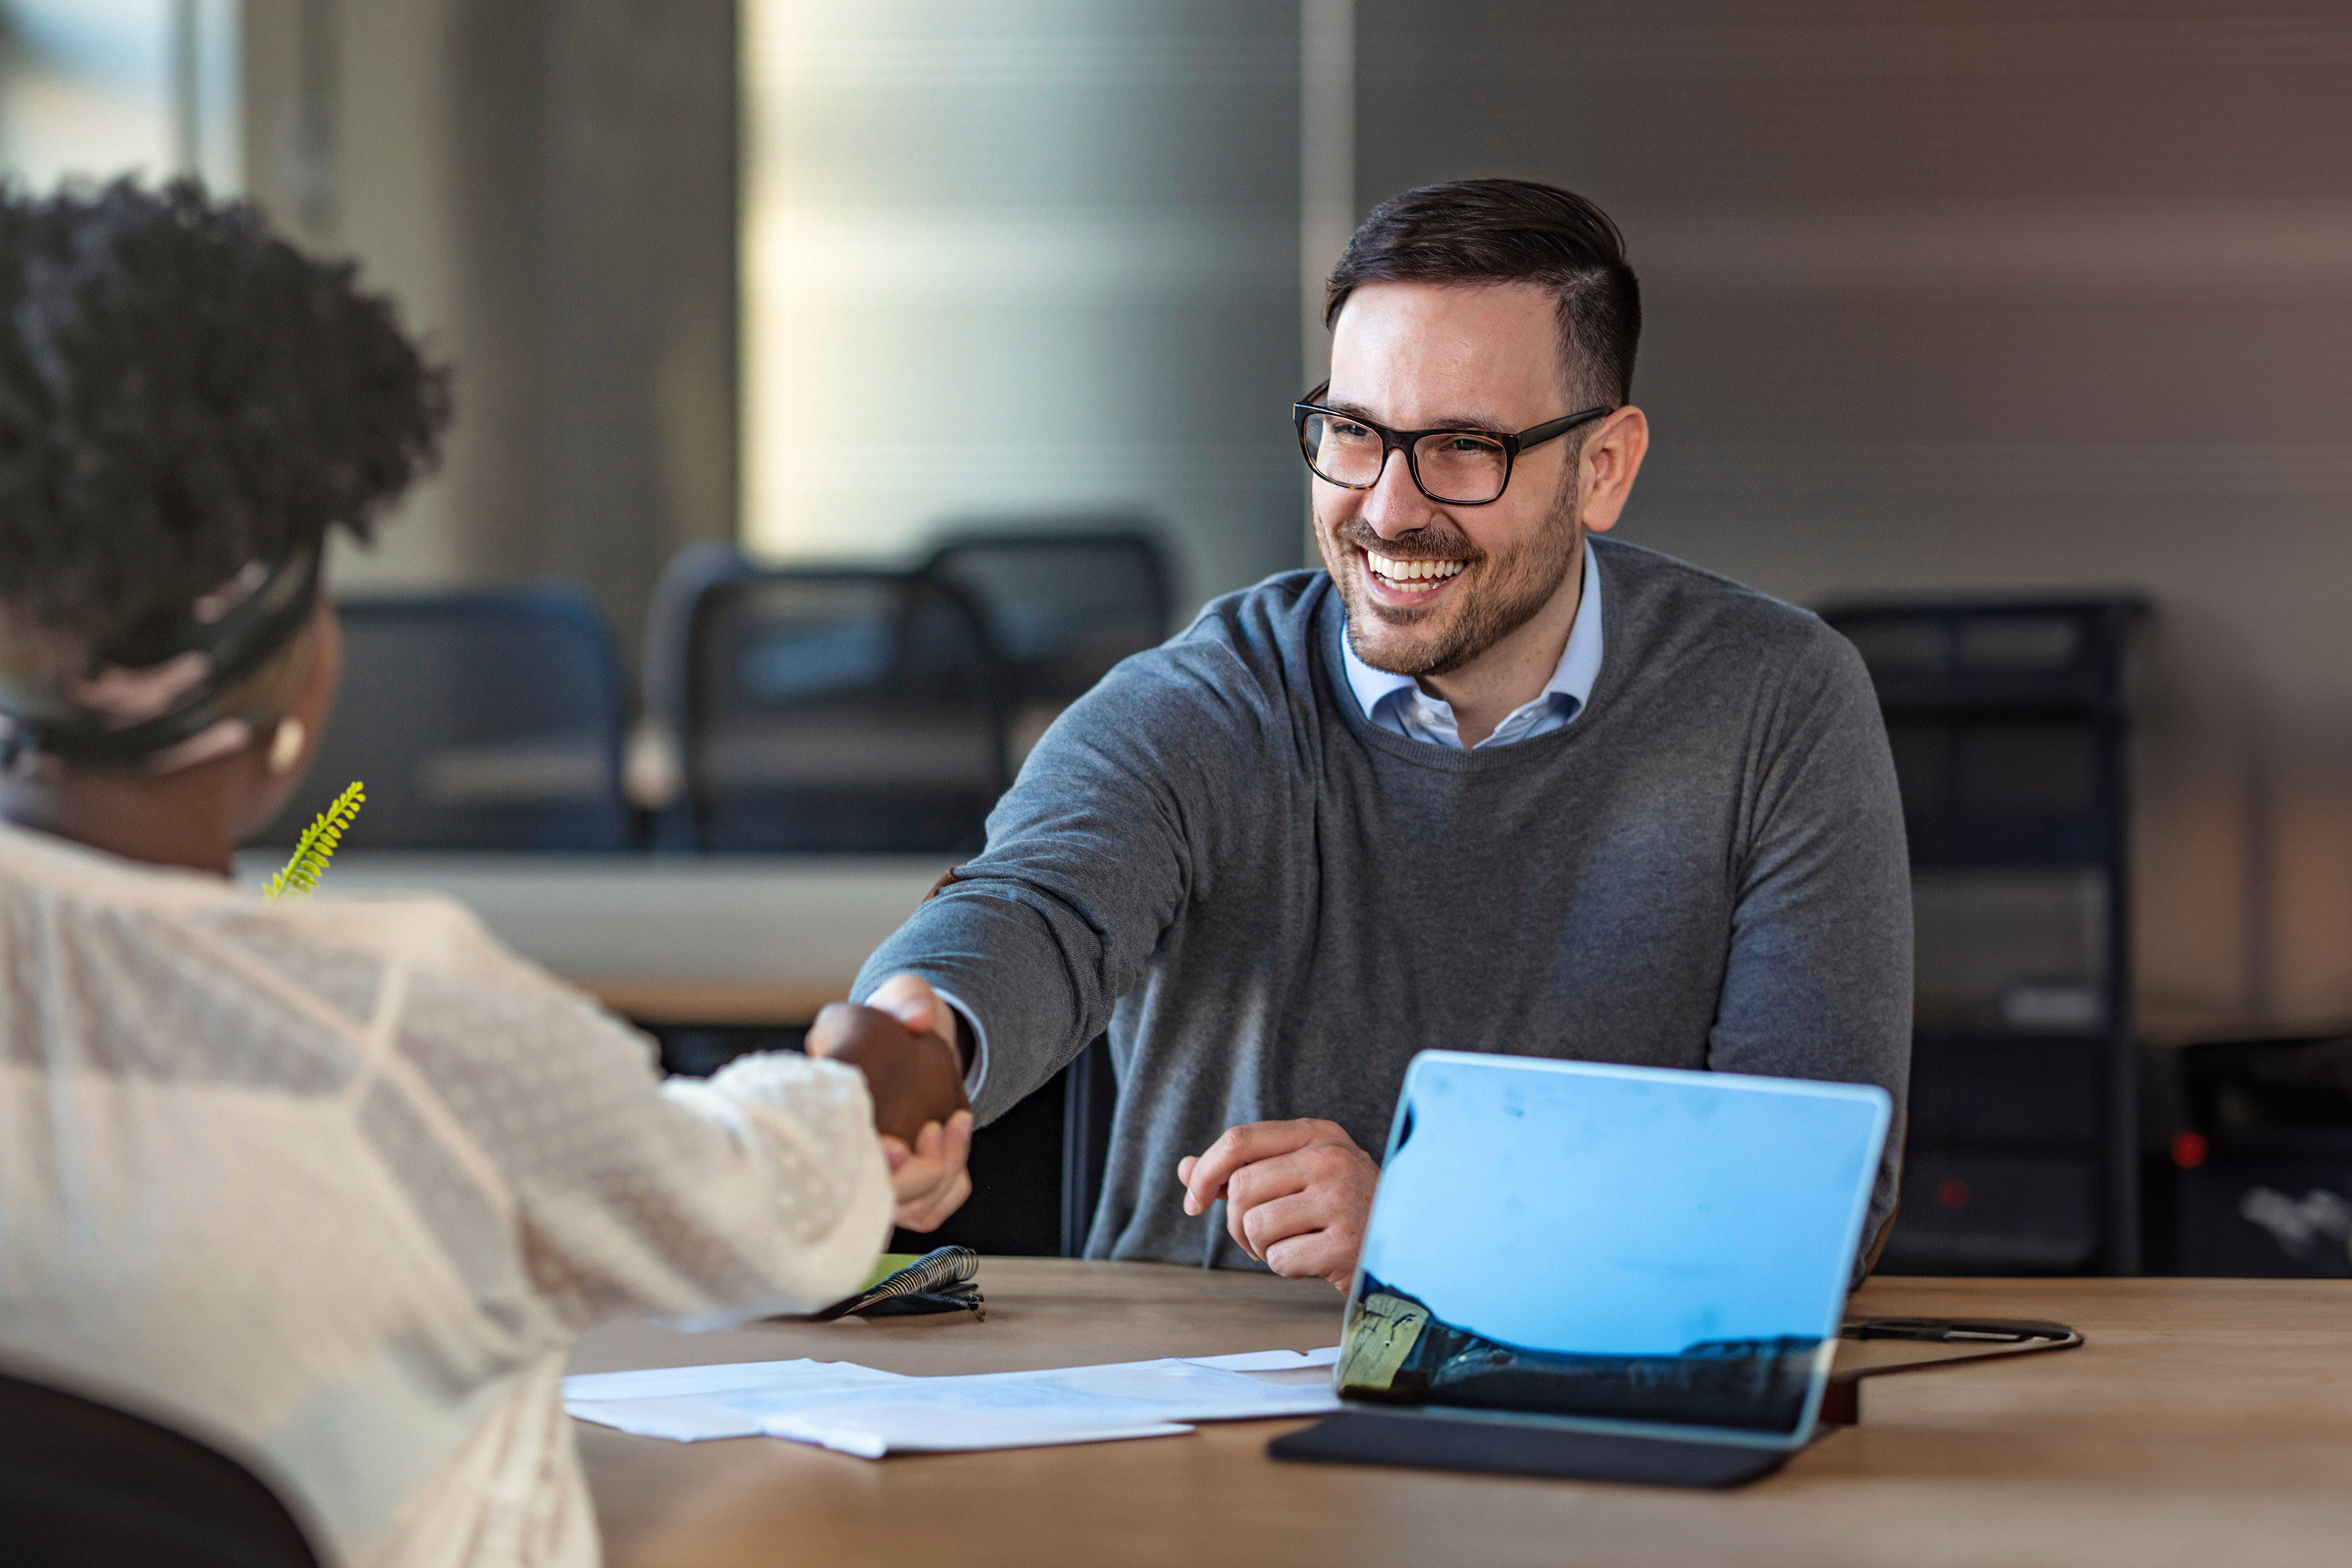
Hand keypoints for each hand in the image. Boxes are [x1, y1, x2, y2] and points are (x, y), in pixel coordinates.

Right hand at [808, 980, 974, 1231]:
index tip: (893, 1146)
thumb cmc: (893, 1025)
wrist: (914, 1044)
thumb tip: (920, 1018)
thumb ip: (906, 998)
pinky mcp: (909, 1191)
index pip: (830, 1157)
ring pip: (908, 1209)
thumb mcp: (897, 997)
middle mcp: (848, 1156)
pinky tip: (954, 1138)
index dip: (865, 1162)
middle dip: (912, 1177)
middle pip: (875, 1199)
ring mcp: (877, 1178)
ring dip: (940, 1172)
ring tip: (952, 1124)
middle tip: (935, 1132)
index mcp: (828, 1112)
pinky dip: (950, 1185)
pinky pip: (930, 1212)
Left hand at [1177, 1119, 1378, 1289]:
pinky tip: (1310, 1259)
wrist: (1405, 1242)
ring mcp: (1341, 1200)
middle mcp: (1331, 1159)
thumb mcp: (1299, 1173)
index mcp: (1317, 1134)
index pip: (1239, 1140)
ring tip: (1288, 1244)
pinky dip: (1283, 1266)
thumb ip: (1243, 1168)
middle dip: (1237, 1222)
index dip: (1205, 1173)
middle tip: (1258, 1236)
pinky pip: (1280, 1259)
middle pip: (1241, 1187)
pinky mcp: (1346, 1243)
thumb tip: (1186, 1170)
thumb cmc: (1343, 1206)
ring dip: (1260, 1247)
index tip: (1195, 1201)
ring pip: (1256, 1225)